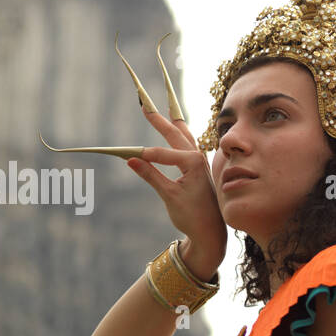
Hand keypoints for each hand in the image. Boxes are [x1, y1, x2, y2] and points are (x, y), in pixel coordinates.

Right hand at [126, 108, 226, 269]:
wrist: (211, 232)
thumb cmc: (192, 216)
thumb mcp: (169, 196)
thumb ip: (150, 175)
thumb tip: (130, 159)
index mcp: (193, 163)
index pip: (161, 154)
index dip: (143, 156)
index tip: (124, 155)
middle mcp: (198, 158)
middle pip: (174, 133)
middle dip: (158, 118)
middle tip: (143, 103)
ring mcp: (200, 162)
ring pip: (184, 136)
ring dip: (172, 122)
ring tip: (165, 107)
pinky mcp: (198, 169)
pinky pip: (187, 145)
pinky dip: (180, 135)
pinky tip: (177, 130)